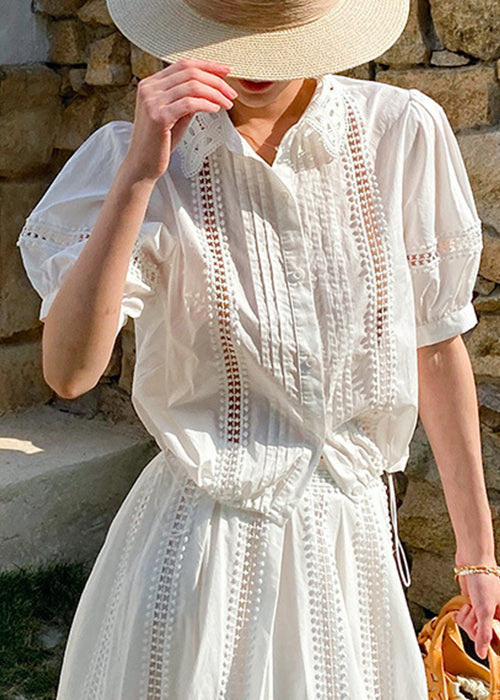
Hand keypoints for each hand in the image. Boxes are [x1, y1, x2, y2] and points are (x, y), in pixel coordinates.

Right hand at [124, 57, 238, 182]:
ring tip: (227, 103)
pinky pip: (189, 103)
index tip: (226, 71)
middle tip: (231, 93)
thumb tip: (212, 87)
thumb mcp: (176, 115)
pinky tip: (215, 109)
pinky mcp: (159, 117)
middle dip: (216, 80)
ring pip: (192, 86)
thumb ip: (188, 99)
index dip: (208, 66)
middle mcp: (149, 88)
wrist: (143, 165)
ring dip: (215, 94)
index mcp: (151, 84)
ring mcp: (152, 101)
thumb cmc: (159, 143)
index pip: (184, 65)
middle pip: (190, 72)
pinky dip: (206, 104)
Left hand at [452, 567, 499, 658]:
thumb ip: (484, 634)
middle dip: (473, 624)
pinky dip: (461, 614)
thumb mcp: (484, 610)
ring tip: (470, 605)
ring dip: (466, 617)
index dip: (485, 637)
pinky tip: (462, 607)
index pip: (495, 639)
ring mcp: (482, 610)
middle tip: (474, 612)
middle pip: (480, 635)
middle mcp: (495, 615)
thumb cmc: (484, 580)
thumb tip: (483, 654)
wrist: (472, 561)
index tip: (480, 627)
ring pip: (471, 627)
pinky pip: (464, 619)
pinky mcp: (472, 605)